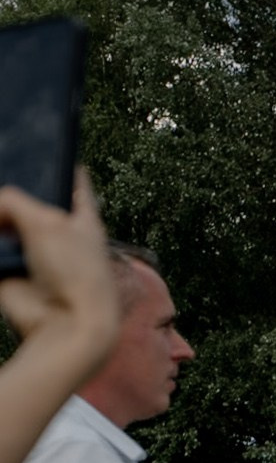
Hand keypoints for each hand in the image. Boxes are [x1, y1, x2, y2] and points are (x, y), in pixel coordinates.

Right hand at [0, 172, 117, 366]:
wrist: (63, 325)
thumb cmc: (73, 272)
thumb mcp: (46, 222)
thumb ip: (13, 200)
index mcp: (82, 215)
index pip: (71, 178)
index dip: (56, 158)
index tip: (42, 137)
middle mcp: (57, 231)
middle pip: (28, 198)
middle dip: (11, 186)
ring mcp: (31, 249)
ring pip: (2, 220)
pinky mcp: (8, 267)